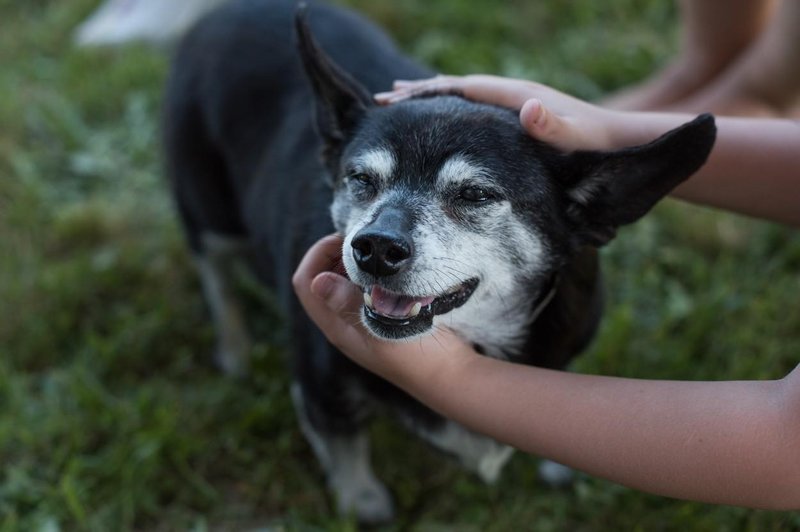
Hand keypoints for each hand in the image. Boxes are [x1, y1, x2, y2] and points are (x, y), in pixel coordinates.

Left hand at [292, 234, 474, 385]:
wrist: (451, 377)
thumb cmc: (419, 356)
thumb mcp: (385, 327)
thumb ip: (351, 304)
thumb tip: (318, 282)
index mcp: (337, 327)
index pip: (305, 282)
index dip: (318, 255)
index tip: (347, 239)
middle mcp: (343, 324)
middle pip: (320, 278)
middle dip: (335, 255)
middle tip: (366, 242)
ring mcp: (361, 322)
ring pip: (342, 283)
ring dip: (355, 264)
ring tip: (379, 253)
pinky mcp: (381, 319)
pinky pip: (363, 289)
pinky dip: (371, 274)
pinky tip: (393, 270)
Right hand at [375, 74, 621, 151]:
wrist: (623, 142)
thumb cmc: (599, 147)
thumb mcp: (579, 140)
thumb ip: (555, 127)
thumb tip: (529, 108)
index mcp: (519, 99)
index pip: (462, 89)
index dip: (427, 93)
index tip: (394, 97)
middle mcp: (514, 98)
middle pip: (456, 89)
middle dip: (420, 94)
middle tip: (384, 99)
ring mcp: (516, 108)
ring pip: (463, 100)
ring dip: (433, 102)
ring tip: (401, 106)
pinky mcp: (519, 121)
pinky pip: (475, 115)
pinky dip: (451, 117)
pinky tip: (442, 130)